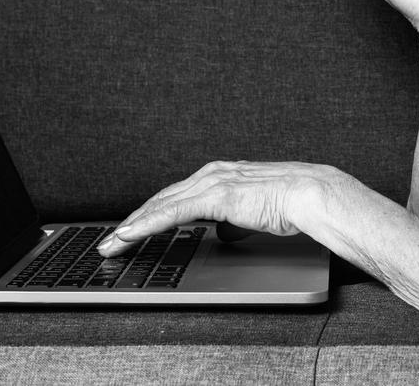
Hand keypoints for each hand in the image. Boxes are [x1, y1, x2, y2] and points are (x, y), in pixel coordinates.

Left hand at [96, 160, 332, 255]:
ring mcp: (212, 182)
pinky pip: (172, 212)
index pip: (175, 197)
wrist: (310, 194)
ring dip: (132, 226)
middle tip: (109, 243)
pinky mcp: (215, 195)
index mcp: (220, 175)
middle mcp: (211, 174)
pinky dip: (147, 225)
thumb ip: (233, 222)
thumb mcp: (253, 214)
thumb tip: (223, 234)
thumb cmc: (290, 203)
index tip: (130, 232)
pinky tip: (130, 236)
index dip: (149, 215)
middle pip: (161, 199)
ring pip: (160, 205)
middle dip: (131, 222)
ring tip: (111, 245)